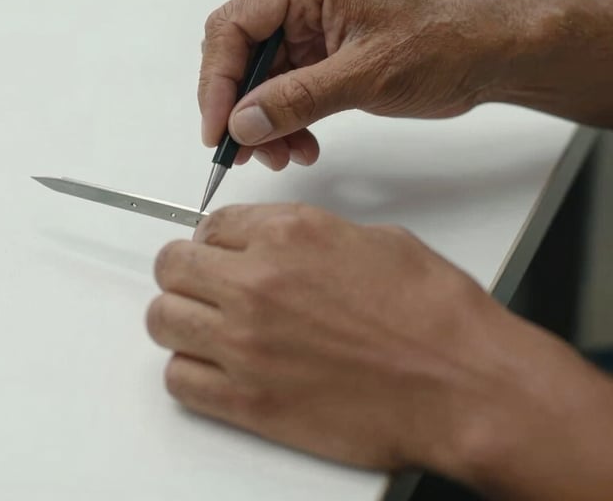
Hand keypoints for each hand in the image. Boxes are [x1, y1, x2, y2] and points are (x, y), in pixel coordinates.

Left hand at [147, 205, 612, 498]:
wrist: (462, 383)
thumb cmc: (433, 313)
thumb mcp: (372, 239)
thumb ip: (307, 235)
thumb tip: (278, 241)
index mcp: (287, 234)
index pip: (211, 224)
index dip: (213, 238)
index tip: (218, 251)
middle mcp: (256, 282)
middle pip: (173, 266)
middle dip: (185, 271)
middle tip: (203, 284)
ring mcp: (246, 343)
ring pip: (163, 319)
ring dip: (179, 318)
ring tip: (204, 325)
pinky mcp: (249, 401)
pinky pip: (179, 380)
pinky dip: (189, 371)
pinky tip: (214, 367)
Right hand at [199, 0, 516, 169]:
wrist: (489, 52)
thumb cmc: (443, 42)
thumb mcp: (366, 75)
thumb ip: (297, 100)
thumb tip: (240, 125)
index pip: (233, 26)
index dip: (217, 82)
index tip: (217, 131)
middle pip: (240, 53)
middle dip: (241, 108)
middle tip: (245, 153)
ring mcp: (308, 22)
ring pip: (259, 77)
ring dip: (265, 121)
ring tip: (284, 155)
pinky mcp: (320, 49)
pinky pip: (284, 87)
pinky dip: (286, 119)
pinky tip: (301, 144)